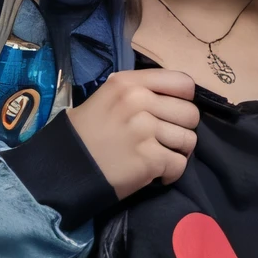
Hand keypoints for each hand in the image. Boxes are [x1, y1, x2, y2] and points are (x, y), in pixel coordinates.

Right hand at [68, 69, 198, 198]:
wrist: (67, 166)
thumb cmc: (87, 133)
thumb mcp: (108, 97)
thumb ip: (138, 91)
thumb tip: (171, 98)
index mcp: (129, 83)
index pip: (183, 83)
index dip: (184, 101)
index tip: (172, 113)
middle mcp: (139, 102)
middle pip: (190, 114)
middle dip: (182, 130)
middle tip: (165, 141)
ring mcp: (145, 130)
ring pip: (189, 140)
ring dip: (178, 152)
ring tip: (160, 157)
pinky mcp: (149, 159)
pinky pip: (180, 165)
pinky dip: (171, 174)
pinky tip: (157, 174)